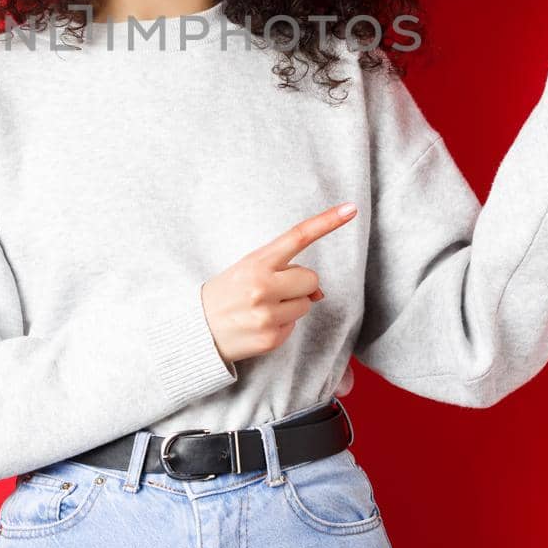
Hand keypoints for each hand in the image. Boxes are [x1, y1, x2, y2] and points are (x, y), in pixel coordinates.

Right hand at [200, 202, 357, 366]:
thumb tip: (319, 293)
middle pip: (311, 278)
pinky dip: (282, 325)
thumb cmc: (227, 294)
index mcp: (256, 262)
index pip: (297, 236)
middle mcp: (262, 287)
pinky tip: (260, 325)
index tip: (351, 209)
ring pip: (306, 304)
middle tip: (273, 290)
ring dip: (292, 305)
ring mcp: (267, 314)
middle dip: (300, 285)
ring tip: (263, 309)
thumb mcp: (248, 271)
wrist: (197, 330)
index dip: (327, 222)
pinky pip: (295, 326)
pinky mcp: (271, 338)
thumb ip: (284, 271)